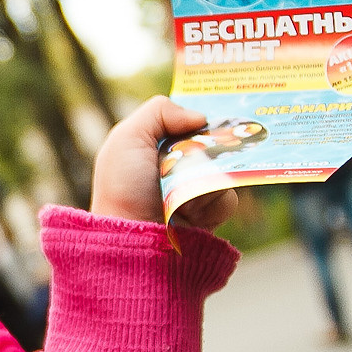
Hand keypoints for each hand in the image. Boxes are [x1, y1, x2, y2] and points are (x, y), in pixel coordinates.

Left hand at [90, 96, 238, 230]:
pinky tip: (191, 211)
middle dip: (209, 146)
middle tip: (197, 153)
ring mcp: (196, 188)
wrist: (134, 239)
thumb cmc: (123, 188)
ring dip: (204, 178)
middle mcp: (178, 164)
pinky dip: (212, 201)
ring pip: (225, 169)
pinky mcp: (210, 212)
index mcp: (156, 144)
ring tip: (180, 191)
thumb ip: (159, 112)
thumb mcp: (127, 138)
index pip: (189, 119)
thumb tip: (200, 116)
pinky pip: (228, 197)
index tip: (214, 111)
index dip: (202, 115)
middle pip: (214, 141)